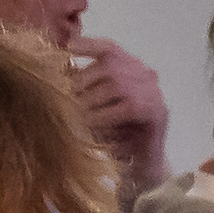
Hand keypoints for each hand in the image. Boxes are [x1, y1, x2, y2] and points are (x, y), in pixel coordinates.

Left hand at [69, 36, 169, 179]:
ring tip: (75, 114)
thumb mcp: (92, 107)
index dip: (89, 45)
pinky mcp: (159, 113)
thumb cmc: (111, 136)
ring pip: (118, 84)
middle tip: (63, 99)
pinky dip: (106, 114)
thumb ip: (81, 90)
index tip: (67, 47)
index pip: (109, 48)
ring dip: (92, 99)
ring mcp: (154, 93)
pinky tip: (91, 124)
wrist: (138, 168)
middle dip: (83, 81)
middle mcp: (145, 75)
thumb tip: (54, 74)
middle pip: (111, 64)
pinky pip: (130, 106)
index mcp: (129, 68)